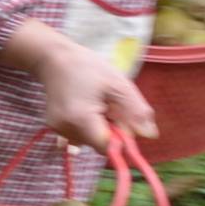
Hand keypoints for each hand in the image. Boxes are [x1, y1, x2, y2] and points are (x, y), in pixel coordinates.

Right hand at [2, 21, 153, 151]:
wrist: (54, 59)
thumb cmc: (87, 67)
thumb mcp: (119, 85)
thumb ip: (136, 111)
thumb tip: (151, 135)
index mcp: (81, 118)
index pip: (107, 147)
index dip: (120, 138)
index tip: (123, 120)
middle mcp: (65, 129)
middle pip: (98, 144)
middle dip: (110, 130)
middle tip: (109, 106)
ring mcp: (57, 129)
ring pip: (88, 141)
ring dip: (99, 128)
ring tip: (96, 104)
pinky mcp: (54, 127)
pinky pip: (78, 135)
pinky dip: (87, 126)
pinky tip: (86, 108)